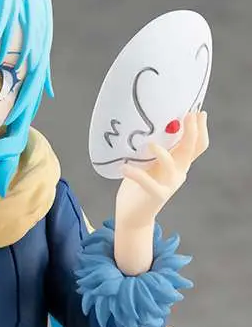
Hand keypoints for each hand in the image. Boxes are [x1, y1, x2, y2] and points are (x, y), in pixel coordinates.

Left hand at [115, 111, 208, 228]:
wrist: (133, 215)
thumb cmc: (139, 185)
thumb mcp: (150, 163)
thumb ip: (156, 149)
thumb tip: (150, 123)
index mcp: (179, 163)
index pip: (197, 145)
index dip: (201, 129)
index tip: (198, 111)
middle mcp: (178, 172)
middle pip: (190, 150)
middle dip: (191, 131)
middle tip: (187, 115)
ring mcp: (169, 185)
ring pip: (171, 165)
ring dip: (161, 153)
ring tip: (149, 144)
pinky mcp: (156, 195)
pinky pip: (146, 181)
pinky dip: (135, 173)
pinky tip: (124, 167)